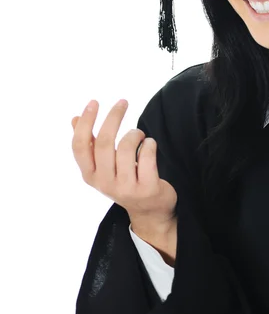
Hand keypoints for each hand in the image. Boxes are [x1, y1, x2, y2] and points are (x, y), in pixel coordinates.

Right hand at [71, 99, 176, 224]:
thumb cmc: (125, 179)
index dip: (86, 122)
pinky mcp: (147, 188)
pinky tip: (150, 146)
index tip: (94, 102)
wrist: (150, 211)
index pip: (80, 146)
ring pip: (128, 146)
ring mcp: (126, 187)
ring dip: (136, 133)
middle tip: (123, 102)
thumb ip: (90, 144)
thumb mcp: (104, 165)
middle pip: (104, 142)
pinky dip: (150, 144)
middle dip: (114, 117)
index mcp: (90, 175)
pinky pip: (147, 154)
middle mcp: (105, 183)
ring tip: (140, 136)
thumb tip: (74, 118)